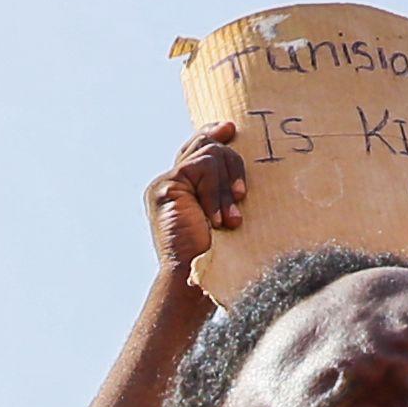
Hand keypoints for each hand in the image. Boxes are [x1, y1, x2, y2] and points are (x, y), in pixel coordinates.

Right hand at [149, 120, 249, 272]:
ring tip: (230, 220)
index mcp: (181, 189)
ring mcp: (165, 183)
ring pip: (209, 154)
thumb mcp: (224, 214)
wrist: (193, 279)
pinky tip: (217, 219)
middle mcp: (169, 183)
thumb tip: (241, 162)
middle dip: (232, 165)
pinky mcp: (166, 186)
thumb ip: (224, 189)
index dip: (212, 133)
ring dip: (227, 187)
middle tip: (242, 196)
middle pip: (205, 145)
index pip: (196, 149)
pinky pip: (203, 167)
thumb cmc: (217, 255)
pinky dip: (217, 191)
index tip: (229, 128)